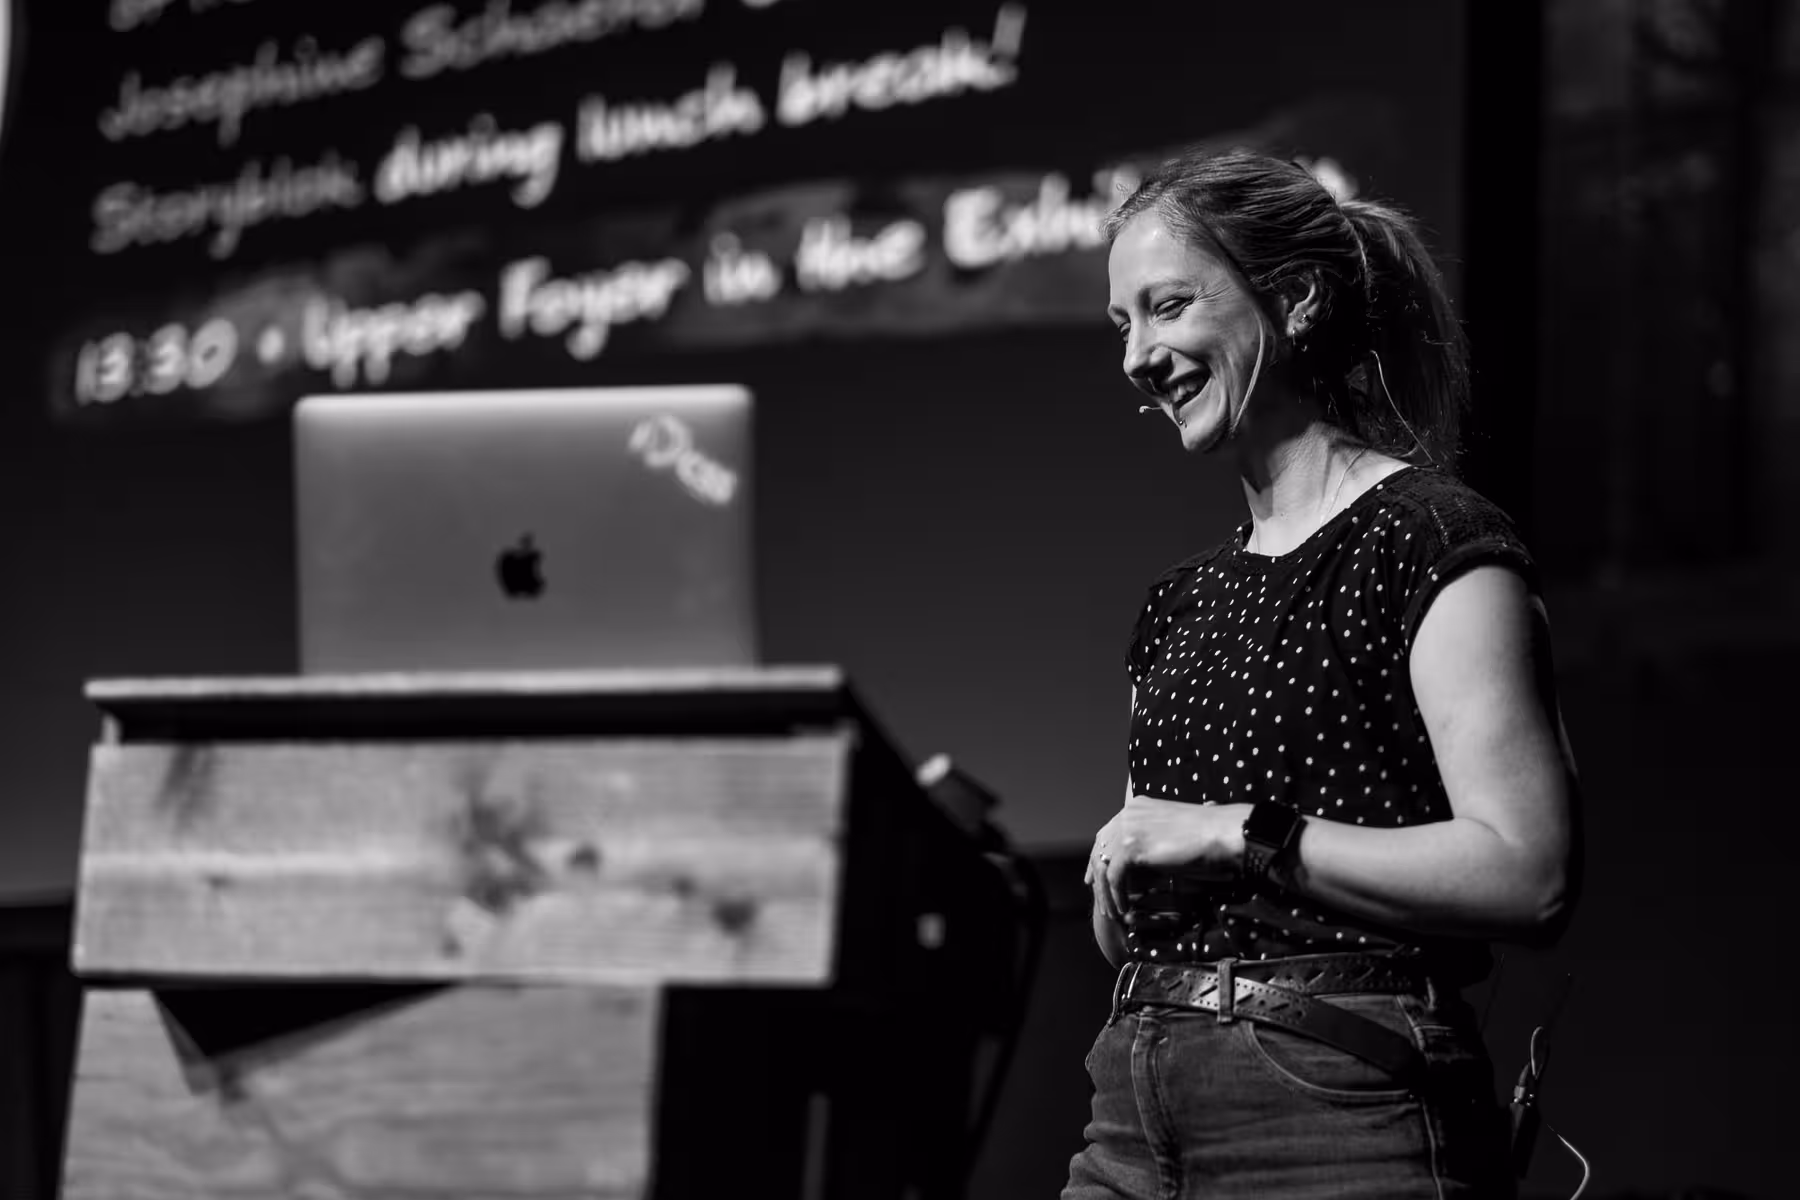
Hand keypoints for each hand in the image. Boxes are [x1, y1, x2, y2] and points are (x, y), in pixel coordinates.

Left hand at [1084, 797, 1252, 922]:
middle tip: (1096, 896)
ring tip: (1113, 912)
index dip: (1100, 855)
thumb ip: (1150, 842)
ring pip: (1104, 865)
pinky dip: (1117, 895)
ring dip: (1106, 892)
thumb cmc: (1206, 836)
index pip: (1108, 832)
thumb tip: (1138, 866)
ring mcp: (1128, 827)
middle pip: (1100, 848)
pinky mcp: (1132, 846)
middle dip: (1096, 875)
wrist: (1220, 832)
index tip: (1096, 875)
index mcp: (1137, 806)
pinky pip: (1115, 876)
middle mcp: (1128, 813)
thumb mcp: (1169, 835)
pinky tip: (1125, 909)